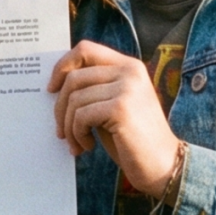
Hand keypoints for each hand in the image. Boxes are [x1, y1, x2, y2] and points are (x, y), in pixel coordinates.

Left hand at [48, 40, 182, 199]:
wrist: (163, 164)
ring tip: (78, 143)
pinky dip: (77, 134)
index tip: (51, 89)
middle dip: (60, 107)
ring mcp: (127, 88)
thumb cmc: (133, 139)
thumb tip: (56, 84)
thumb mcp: (114, 105)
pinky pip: (81, 116)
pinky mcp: (121, 108)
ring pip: (75, 99)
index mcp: (129, 66)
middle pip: (74, 77)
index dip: (62, 65)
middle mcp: (129, 71)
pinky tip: (88, 146)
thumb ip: (95, 89)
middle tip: (61, 131)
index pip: (85, 49)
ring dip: (69, 127)